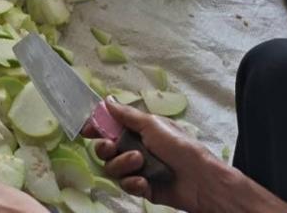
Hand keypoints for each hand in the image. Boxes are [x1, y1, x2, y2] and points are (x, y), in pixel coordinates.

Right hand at [83, 99, 222, 211]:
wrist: (200, 181)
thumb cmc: (179, 147)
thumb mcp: (152, 124)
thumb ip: (126, 114)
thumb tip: (107, 99)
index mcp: (137, 130)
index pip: (109, 127)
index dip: (96, 128)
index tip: (86, 131)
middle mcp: (134, 148)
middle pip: (104, 149)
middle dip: (105, 148)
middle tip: (112, 147)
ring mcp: (136, 169)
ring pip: (112, 167)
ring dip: (123, 164)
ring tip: (140, 163)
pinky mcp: (141, 187)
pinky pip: (125, 185)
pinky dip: (133, 183)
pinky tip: (144, 182)